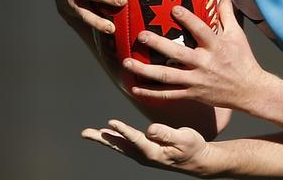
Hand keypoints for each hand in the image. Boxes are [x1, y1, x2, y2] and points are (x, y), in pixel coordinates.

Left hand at [81, 119, 214, 174]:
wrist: (197, 160)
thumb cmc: (193, 147)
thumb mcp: (184, 138)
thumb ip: (166, 133)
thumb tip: (149, 129)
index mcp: (154, 152)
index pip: (135, 140)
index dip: (123, 131)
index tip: (111, 122)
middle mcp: (145, 156)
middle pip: (119, 146)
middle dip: (102, 139)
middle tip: (85, 133)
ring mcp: (144, 155)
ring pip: (121, 146)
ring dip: (105, 139)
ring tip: (91, 133)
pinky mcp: (146, 152)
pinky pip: (126, 145)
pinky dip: (116, 139)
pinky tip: (111, 134)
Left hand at [122, 0, 268, 109]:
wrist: (249, 90)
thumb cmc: (243, 59)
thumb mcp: (237, 35)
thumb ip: (227, 14)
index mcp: (216, 47)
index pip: (201, 30)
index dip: (188, 20)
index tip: (174, 9)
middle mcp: (205, 63)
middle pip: (178, 54)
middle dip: (158, 44)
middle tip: (141, 35)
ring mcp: (197, 81)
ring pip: (167, 77)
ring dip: (145, 70)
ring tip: (127, 62)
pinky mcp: (193, 94)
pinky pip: (168, 95)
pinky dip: (151, 92)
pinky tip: (135, 87)